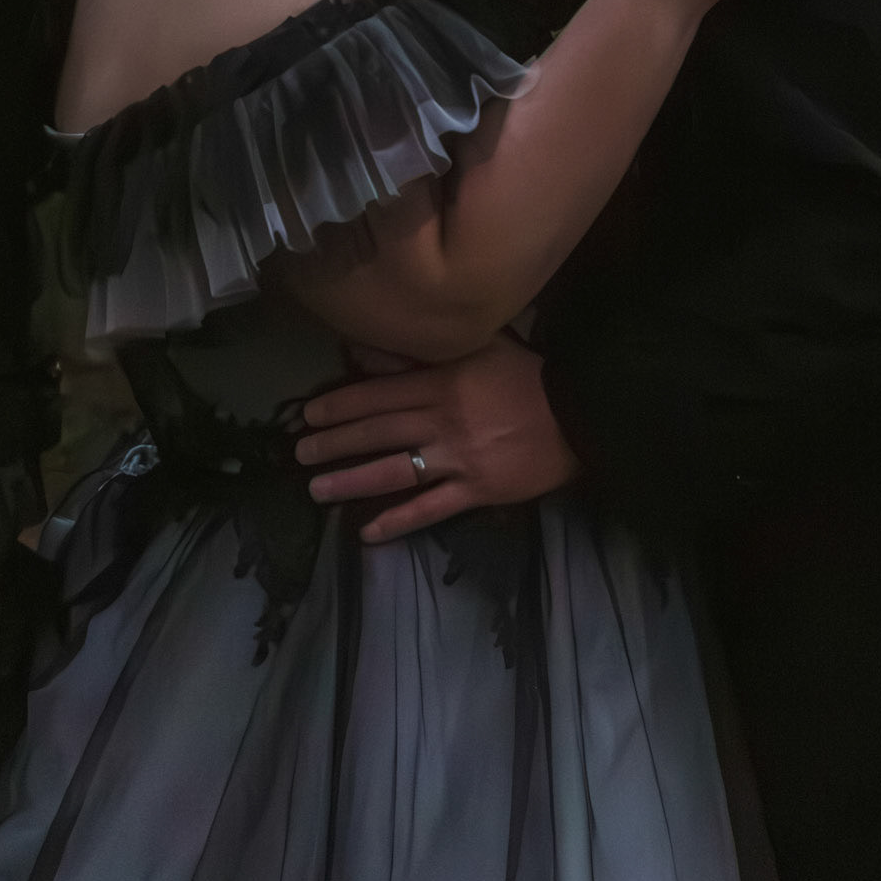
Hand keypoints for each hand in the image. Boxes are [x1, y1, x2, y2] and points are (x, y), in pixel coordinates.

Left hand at [293, 334, 579, 541]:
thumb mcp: (481, 347)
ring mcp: (459, 459)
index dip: (340, 405)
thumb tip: (374, 350)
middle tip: (298, 452)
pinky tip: (366, 533)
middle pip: (377, 432)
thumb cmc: (529, 375)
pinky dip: (397, 522)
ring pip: (394, 472)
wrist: (581, 413)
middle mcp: (443, 420)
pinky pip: (430, 510)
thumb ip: (425, 353)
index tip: (309, 414)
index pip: (378, 394)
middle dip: (333, 443)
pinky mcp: (477, 491)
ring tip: (316, 489)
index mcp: (443, 382)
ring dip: (351, 481)